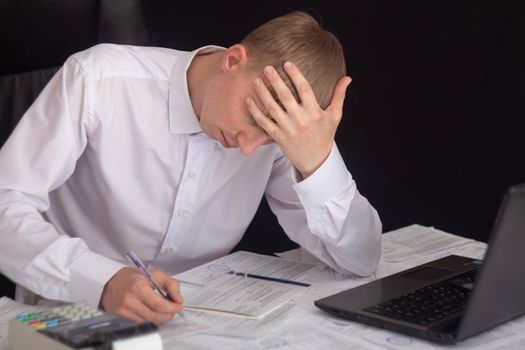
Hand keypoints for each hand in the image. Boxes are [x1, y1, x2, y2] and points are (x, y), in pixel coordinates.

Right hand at [100, 266, 183, 323]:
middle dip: (169, 314)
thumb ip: (170, 284)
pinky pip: (141, 320)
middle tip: (173, 308)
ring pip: (150, 320)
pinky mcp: (121, 315)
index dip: (172, 308)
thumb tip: (178, 298)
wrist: (108, 281)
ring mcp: (124, 309)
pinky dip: (150, 316)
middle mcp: (130, 299)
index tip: (179, 306)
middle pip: (156, 315)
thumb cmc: (131, 277)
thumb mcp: (153, 273)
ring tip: (162, 307)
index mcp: (139, 286)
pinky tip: (150, 308)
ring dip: (160, 316)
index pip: (160, 305)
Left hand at [246, 61, 350, 177]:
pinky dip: (255, 112)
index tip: (287, 63)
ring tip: (256, 81)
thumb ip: (339, 96)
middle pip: (286, 96)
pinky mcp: (278, 137)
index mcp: (315, 113)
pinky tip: (249, 100)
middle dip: (275, 80)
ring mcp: (288, 129)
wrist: (316, 160)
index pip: (304, 89)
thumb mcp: (335, 116)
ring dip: (262, 93)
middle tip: (267, 68)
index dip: (295, 75)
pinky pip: (264, 123)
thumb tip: (347, 78)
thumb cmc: (325, 136)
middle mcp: (301, 120)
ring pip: (272, 108)